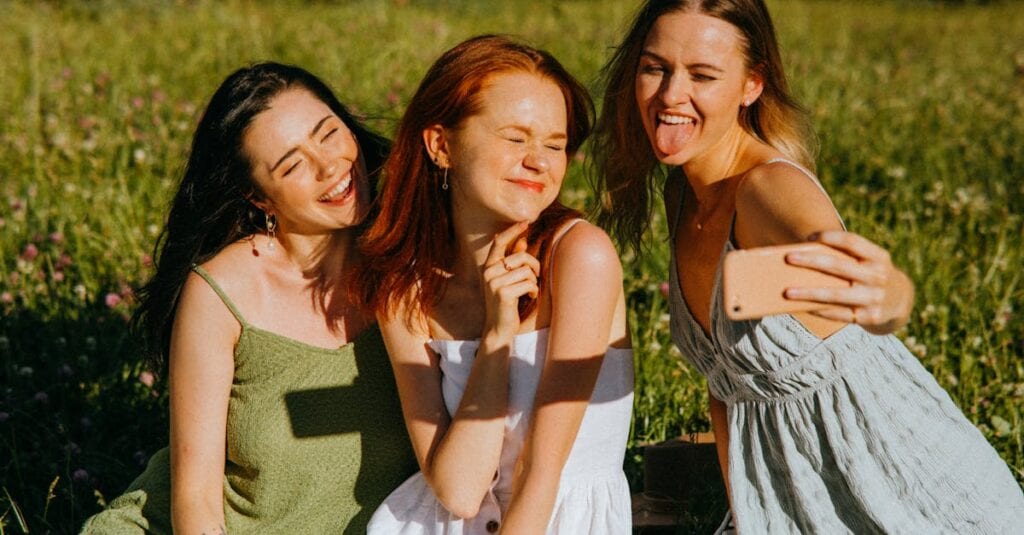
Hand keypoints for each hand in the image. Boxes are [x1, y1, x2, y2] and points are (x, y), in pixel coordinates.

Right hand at [482, 222, 539, 339]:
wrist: (498, 328)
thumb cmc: (506, 302)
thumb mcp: (509, 279)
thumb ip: (514, 260)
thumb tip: (522, 240)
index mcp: (488, 266)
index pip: (500, 242)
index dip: (513, 230)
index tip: (526, 221)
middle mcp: (488, 272)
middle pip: (522, 257)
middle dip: (534, 266)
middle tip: (535, 277)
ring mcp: (494, 283)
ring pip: (527, 271)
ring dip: (533, 281)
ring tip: (528, 291)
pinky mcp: (503, 294)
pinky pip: (528, 283)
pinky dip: (534, 291)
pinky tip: (529, 297)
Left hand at [783, 230, 914, 334]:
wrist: (901, 302)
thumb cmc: (871, 275)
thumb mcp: (870, 262)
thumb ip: (847, 257)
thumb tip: (803, 257)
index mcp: (878, 257)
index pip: (852, 242)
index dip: (830, 237)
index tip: (809, 237)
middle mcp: (878, 276)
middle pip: (839, 266)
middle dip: (811, 261)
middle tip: (788, 258)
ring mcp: (875, 298)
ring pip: (835, 294)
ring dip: (808, 293)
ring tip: (787, 292)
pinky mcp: (870, 317)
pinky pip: (838, 314)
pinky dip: (818, 310)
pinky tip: (801, 307)